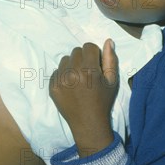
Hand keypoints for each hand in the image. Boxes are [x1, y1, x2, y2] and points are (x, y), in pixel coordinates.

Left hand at [49, 39, 118, 156]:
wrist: (88, 123)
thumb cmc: (103, 101)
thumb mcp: (112, 81)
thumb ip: (111, 59)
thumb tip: (108, 41)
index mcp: (89, 70)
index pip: (88, 46)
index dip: (94, 54)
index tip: (96, 64)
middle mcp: (72, 72)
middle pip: (76, 51)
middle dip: (83, 58)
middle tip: (87, 72)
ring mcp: (60, 80)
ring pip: (64, 60)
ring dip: (72, 65)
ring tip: (78, 79)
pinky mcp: (52, 86)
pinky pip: (56, 72)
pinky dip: (63, 75)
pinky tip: (70, 86)